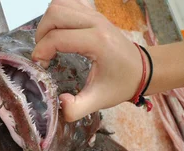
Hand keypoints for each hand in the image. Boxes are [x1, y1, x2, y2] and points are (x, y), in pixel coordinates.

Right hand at [32, 0, 145, 121]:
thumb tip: (59, 103)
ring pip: (59, 5)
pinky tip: (60, 31)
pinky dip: (58, 14)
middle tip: (44, 54)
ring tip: (49, 43)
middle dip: (41, 35)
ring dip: (47, 23)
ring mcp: (95, 14)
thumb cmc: (120, 84)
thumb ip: (76, 108)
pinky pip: (69, 2)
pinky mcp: (94, 12)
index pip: (57, 38)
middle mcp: (95, 22)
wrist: (142, 70)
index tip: (42, 67)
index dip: (41, 52)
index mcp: (97, 42)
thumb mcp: (98, 101)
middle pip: (55, 14)